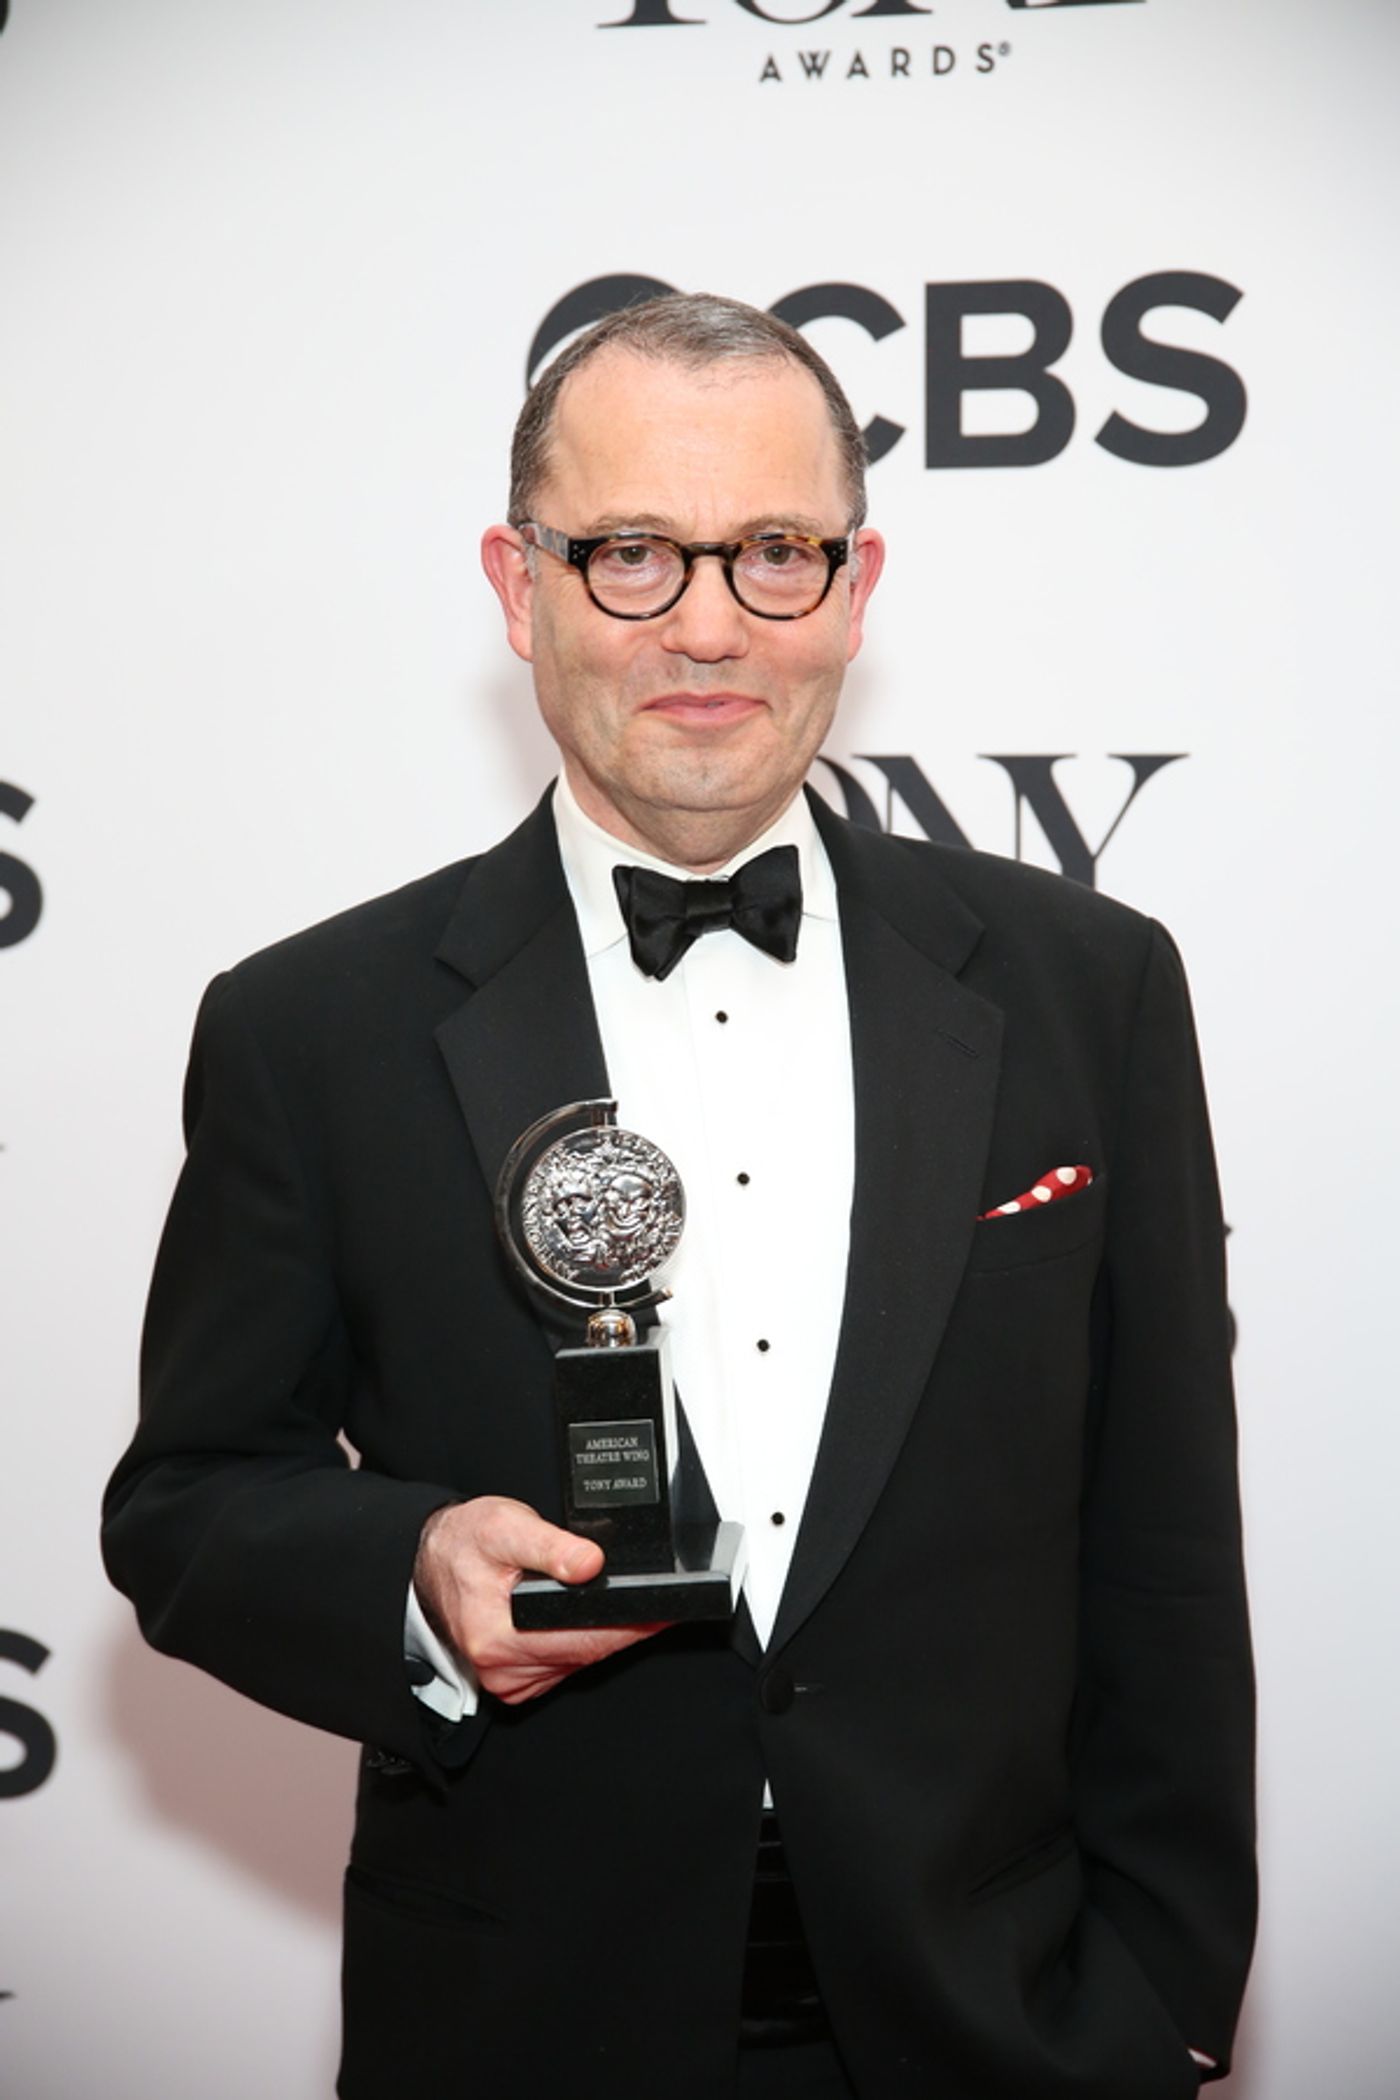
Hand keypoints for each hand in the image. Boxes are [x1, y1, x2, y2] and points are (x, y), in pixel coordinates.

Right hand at [412, 1496, 666, 1705]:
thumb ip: (549, 1545)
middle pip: (587, 1653)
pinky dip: (580, 1643)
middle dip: (623, 1627)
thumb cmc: (466, 1543)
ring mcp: (508, 1679)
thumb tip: (590, 1565)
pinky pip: (564, 1665)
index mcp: (498, 1637)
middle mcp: (502, 1669)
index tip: (663, 1612)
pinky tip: (580, 1618)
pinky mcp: (515, 1680)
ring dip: (602, 1635)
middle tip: (648, 1598)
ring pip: (579, 1662)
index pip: (585, 1640)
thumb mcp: (504, 1526)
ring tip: (609, 1600)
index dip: (630, 1625)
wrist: (436, 1560)